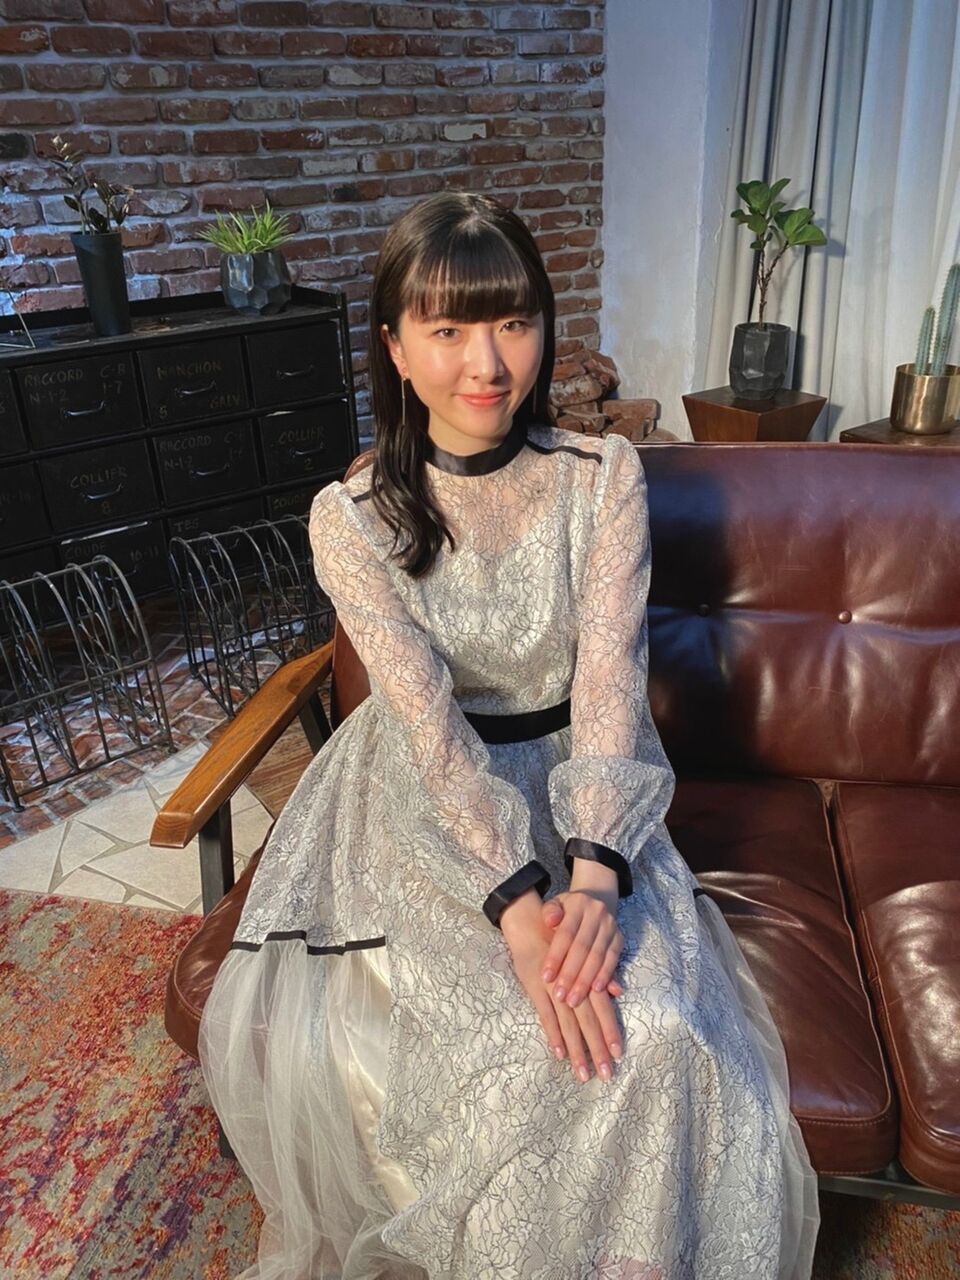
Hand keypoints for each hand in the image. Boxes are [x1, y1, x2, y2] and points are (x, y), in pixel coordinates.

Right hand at [500, 890, 623, 1082]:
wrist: (532, 925)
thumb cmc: (562, 941)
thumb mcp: (584, 954)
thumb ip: (601, 973)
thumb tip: (618, 991)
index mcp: (587, 977)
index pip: (603, 1009)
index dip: (610, 1031)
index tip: (618, 1055)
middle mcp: (574, 985)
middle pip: (588, 1022)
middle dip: (597, 1049)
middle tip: (606, 1075)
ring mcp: (554, 988)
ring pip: (569, 1025)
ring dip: (577, 1051)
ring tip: (584, 1074)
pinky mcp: (536, 989)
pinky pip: (546, 1016)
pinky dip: (553, 1035)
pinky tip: (559, 1054)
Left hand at [539, 870, 624, 1009]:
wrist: (595, 899)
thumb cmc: (568, 909)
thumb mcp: (555, 904)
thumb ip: (550, 912)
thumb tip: (550, 921)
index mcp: (578, 904)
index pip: (566, 933)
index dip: (556, 956)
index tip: (546, 977)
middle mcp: (597, 913)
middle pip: (582, 947)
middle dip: (570, 974)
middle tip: (560, 995)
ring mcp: (610, 926)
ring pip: (598, 956)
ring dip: (586, 980)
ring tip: (574, 1000)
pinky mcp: (619, 938)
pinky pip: (613, 959)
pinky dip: (605, 975)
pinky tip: (596, 990)